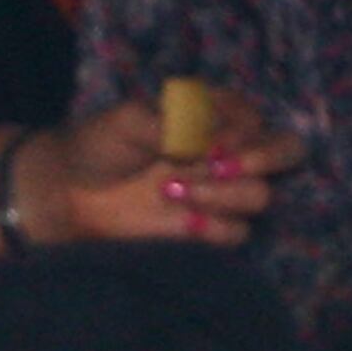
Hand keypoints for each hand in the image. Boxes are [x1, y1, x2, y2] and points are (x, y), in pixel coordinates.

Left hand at [18, 94, 303, 247]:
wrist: (65, 194)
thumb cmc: (98, 145)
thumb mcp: (128, 119)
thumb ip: (173, 122)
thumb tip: (210, 139)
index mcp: (214, 116)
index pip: (257, 118)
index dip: (243, 130)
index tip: (209, 142)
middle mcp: (226, 153)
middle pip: (286, 152)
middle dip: (264, 158)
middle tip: (221, 164)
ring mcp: (218, 193)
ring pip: (259, 196)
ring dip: (223, 194)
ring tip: (173, 190)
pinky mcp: (204, 231)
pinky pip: (236, 233)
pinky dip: (214, 227)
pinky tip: (181, 221)